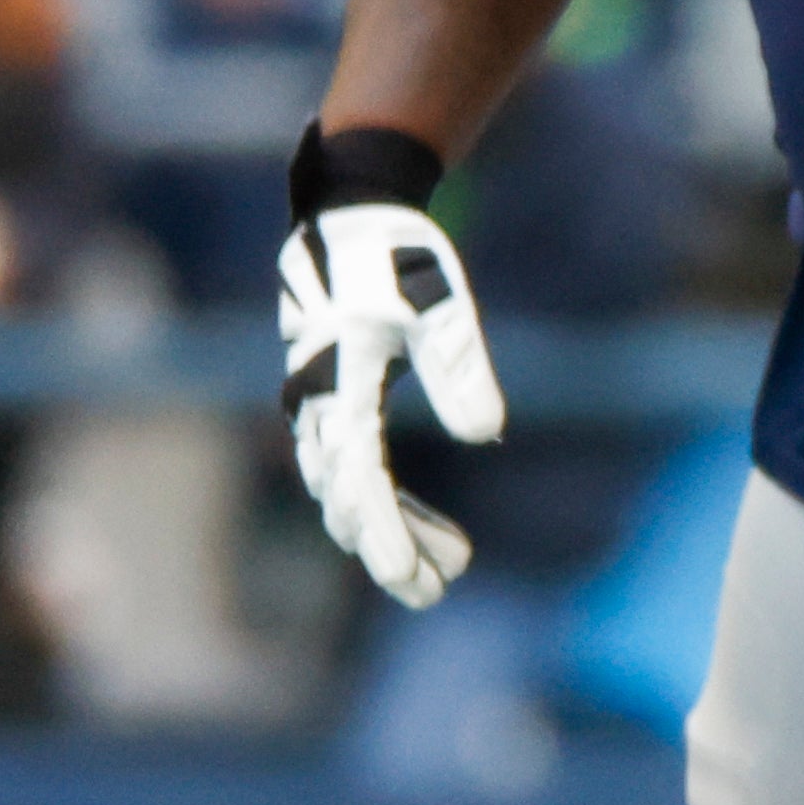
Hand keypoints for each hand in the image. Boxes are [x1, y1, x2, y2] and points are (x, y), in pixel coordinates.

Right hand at [278, 202, 504, 605]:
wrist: (351, 212)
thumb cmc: (398, 255)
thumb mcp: (442, 310)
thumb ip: (460, 372)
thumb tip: (488, 436)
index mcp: (338, 380)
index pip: (358, 478)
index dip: (384, 532)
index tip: (410, 577)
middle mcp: (315, 399)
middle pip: (348, 497)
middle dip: (389, 548)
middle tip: (436, 592)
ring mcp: (317, 401)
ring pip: (349, 487)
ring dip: (394, 527)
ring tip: (453, 563)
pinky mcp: (332, 396)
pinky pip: (353, 463)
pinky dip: (388, 496)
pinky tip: (425, 521)